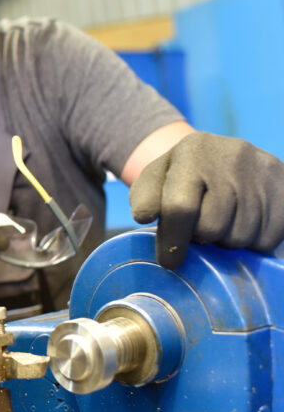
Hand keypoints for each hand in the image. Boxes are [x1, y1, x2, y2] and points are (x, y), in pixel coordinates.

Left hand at [130, 131, 283, 268]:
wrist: (226, 156)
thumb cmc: (182, 176)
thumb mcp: (156, 179)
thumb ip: (144, 198)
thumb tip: (144, 217)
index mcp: (193, 151)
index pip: (180, 206)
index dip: (173, 240)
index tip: (169, 260)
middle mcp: (232, 157)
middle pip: (212, 227)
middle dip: (201, 237)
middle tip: (199, 229)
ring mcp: (263, 171)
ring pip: (241, 236)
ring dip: (226, 240)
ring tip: (221, 224)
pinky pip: (267, 238)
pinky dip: (251, 241)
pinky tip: (242, 223)